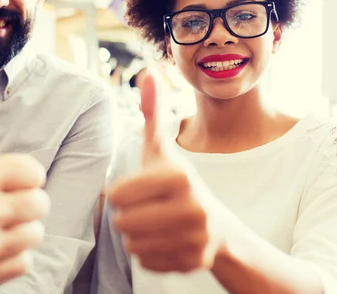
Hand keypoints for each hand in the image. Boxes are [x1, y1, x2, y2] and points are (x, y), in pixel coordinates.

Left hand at [108, 73, 222, 273]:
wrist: (217, 224)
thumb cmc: (177, 182)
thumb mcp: (161, 149)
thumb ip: (152, 113)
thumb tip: (147, 72)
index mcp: (180, 176)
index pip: (118, 195)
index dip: (121, 194)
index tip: (138, 190)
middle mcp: (194, 208)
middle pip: (123, 223)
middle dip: (127, 216)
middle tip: (146, 209)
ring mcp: (198, 239)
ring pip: (132, 245)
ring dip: (136, 236)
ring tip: (155, 224)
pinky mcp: (196, 263)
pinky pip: (146, 263)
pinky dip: (149, 254)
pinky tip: (165, 241)